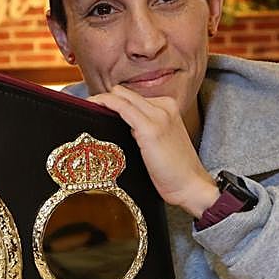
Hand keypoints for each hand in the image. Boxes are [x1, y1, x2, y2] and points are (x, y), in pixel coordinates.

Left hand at [88, 85, 219, 218]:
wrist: (191, 186)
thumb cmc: (174, 171)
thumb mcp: (159, 142)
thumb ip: (142, 130)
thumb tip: (119, 125)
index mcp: (168, 107)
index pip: (134, 97)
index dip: (114, 101)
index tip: (97, 107)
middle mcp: (164, 106)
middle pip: (125, 93)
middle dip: (106, 98)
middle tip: (89, 108)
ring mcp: (158, 115)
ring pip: (121, 96)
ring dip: (102, 99)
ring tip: (87, 108)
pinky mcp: (150, 128)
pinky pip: (121, 107)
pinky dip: (105, 103)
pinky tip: (93, 106)